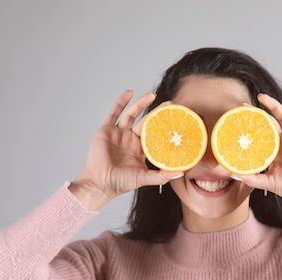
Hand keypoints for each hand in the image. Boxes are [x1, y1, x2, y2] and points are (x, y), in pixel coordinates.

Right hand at [70, 90, 182, 210]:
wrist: (101, 183)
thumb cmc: (121, 183)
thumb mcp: (145, 178)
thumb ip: (162, 176)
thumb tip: (181, 173)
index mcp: (140, 149)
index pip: (155, 134)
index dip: (164, 126)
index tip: (176, 119)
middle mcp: (130, 139)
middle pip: (146, 121)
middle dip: (157, 112)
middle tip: (170, 104)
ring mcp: (119, 133)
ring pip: (132, 114)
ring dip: (141, 103)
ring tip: (152, 95)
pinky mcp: (106, 130)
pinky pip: (114, 113)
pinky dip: (121, 102)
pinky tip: (129, 93)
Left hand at [237, 87, 281, 214]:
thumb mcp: (266, 182)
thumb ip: (250, 177)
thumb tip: (231, 173)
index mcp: (272, 150)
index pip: (258, 135)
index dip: (248, 128)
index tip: (235, 121)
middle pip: (267, 122)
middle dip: (255, 113)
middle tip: (242, 106)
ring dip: (273, 104)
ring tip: (261, 96)